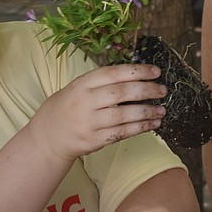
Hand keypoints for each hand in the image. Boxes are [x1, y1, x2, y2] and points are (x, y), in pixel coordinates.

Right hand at [32, 63, 165, 164]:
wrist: (48, 135)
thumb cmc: (69, 106)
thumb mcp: (79, 87)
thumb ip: (103, 82)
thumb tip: (138, 76)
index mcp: (82, 83)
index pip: (114, 73)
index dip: (137, 71)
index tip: (155, 71)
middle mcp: (85, 101)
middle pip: (121, 93)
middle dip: (146, 90)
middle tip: (162, 90)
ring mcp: (89, 122)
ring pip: (124, 115)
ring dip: (146, 112)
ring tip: (161, 110)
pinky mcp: (94, 140)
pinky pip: (121, 133)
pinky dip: (139, 128)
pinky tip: (152, 124)